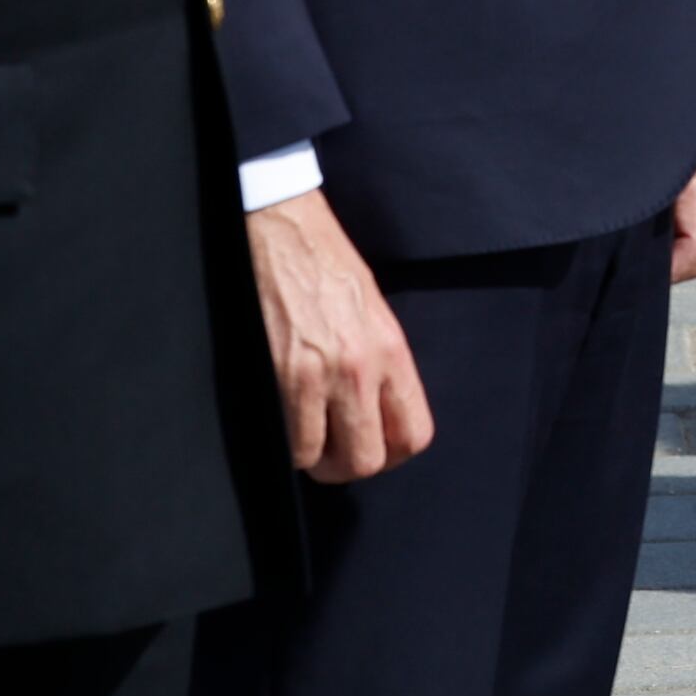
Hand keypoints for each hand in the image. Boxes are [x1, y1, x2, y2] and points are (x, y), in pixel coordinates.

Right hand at [248, 190, 435, 483]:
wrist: (282, 228)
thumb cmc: (325, 265)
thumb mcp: (372, 311)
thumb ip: (379, 363)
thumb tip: (374, 411)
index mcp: (392, 350)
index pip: (415, 432)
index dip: (392, 455)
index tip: (371, 449)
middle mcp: (363, 367)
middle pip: (369, 459)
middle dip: (348, 467)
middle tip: (330, 454)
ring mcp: (320, 374)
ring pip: (323, 458)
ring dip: (311, 458)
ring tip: (303, 440)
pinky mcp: (281, 374)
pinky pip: (289, 440)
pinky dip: (284, 445)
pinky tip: (281, 422)